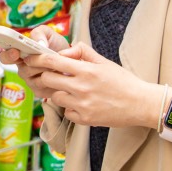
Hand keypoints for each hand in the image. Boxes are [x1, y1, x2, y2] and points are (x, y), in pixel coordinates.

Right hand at [0, 26, 70, 98]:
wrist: (71, 58)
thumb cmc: (55, 44)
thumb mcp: (48, 33)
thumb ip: (40, 33)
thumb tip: (39, 43)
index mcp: (19, 55)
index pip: (5, 57)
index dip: (8, 55)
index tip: (15, 52)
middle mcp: (22, 69)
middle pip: (23, 70)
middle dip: (36, 64)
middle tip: (47, 57)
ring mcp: (30, 82)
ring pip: (35, 80)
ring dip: (47, 72)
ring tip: (57, 65)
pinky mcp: (40, 92)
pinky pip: (44, 89)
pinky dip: (54, 81)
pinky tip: (61, 76)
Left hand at [24, 43, 165, 129]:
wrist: (140, 104)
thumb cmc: (123, 81)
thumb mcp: (104, 62)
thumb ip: (83, 52)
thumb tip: (65, 50)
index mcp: (86, 71)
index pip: (52, 62)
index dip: (38, 58)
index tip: (31, 57)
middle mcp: (81, 88)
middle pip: (47, 79)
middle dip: (47, 76)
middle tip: (54, 75)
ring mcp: (82, 106)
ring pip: (55, 97)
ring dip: (59, 92)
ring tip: (72, 90)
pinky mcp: (84, 120)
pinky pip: (66, 112)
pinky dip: (70, 108)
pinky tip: (82, 104)